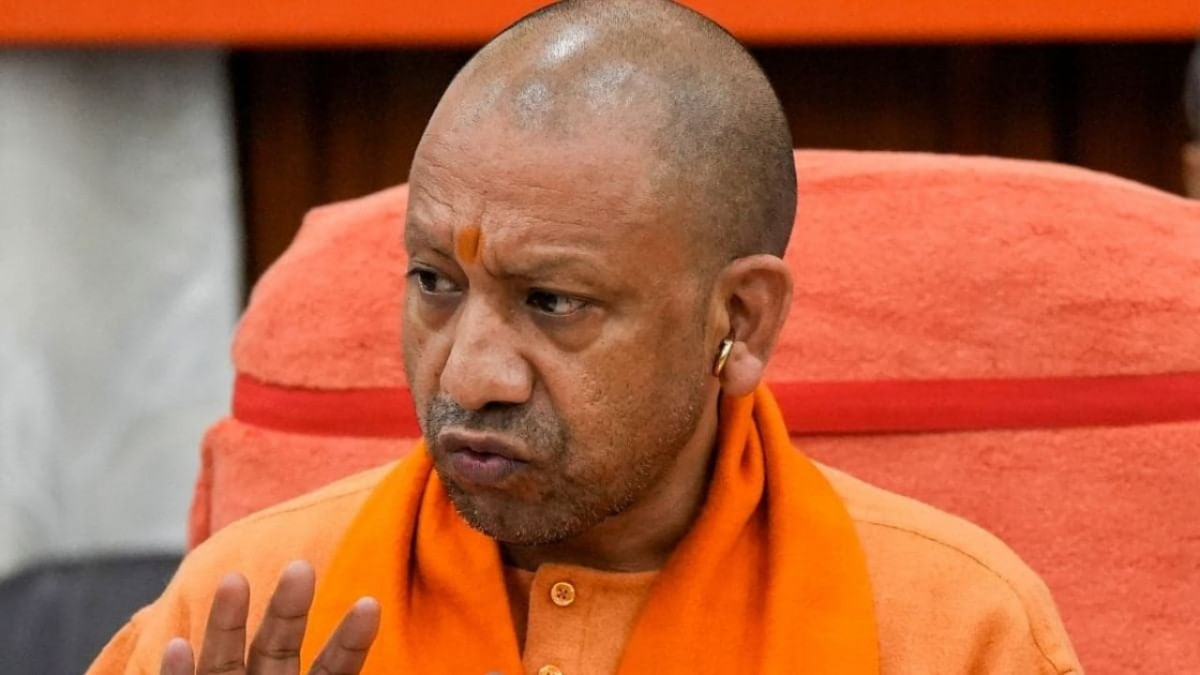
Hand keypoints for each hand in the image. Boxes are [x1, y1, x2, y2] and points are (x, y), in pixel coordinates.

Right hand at [159, 560, 379, 674]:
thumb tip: (387, 652)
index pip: (332, 670)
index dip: (350, 643)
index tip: (371, 605)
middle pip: (276, 649)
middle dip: (288, 611)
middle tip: (301, 566)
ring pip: (224, 664)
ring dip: (225, 624)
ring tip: (233, 579)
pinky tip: (176, 646)